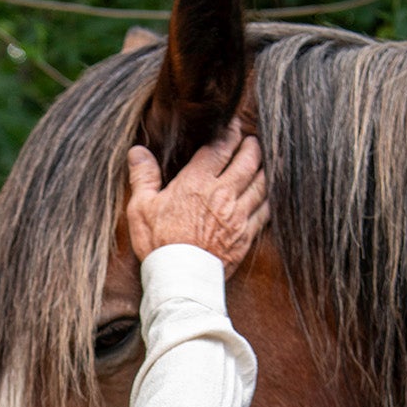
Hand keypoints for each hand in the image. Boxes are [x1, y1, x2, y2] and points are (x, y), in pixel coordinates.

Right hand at [126, 118, 268, 276]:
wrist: (178, 280)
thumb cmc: (157, 244)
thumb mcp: (141, 208)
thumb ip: (143, 177)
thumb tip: (137, 151)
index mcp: (197, 183)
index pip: (221, 147)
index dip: (230, 132)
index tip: (234, 126)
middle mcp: (222, 194)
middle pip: (248, 159)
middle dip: (252, 146)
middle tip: (251, 140)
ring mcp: (238, 215)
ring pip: (262, 182)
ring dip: (264, 168)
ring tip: (262, 161)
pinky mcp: (246, 235)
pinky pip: (266, 209)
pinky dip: (269, 197)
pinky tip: (267, 193)